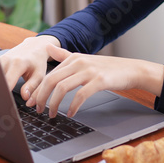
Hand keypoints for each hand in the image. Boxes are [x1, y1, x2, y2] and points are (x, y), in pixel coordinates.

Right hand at [0, 35, 60, 99]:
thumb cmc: (37, 62)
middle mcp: (7, 60)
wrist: (34, 46)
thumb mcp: (39, 75)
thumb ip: (32, 87)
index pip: (7, 82)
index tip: (6, 102)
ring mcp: (0, 59)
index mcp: (18, 64)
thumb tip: (25, 98)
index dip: (5, 94)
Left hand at [27, 44, 163, 117]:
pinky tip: (71, 113)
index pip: (48, 75)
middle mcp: (78, 62)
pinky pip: (81, 95)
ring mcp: (89, 71)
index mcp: (72, 58)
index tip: (32, 102)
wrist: (131, 70)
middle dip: (41, 98)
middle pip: (51, 81)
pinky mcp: (99, 80)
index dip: (38, 90)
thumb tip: (47, 48)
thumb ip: (64, 55)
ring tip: (52, 114)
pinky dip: (74, 106)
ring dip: (54, 103)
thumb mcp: (84, 59)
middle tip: (38, 110)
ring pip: (62, 88)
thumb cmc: (107, 68)